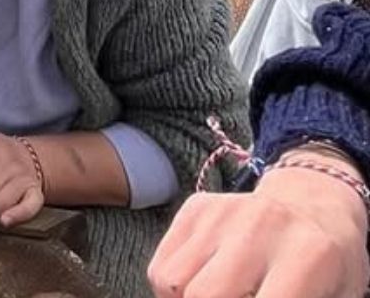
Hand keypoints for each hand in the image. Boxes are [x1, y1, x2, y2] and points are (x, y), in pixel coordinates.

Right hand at [148, 152, 368, 297]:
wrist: (313, 206)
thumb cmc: (326, 267)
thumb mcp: (333, 297)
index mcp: (309, 255)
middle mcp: (261, 226)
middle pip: (203, 295)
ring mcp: (223, 213)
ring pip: (172, 283)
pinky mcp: (196, 207)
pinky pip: (161, 267)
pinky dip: (172, 291)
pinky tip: (198, 287)